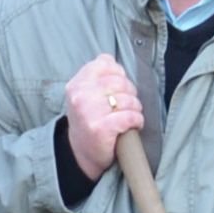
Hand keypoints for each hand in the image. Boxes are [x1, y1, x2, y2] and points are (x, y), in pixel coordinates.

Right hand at [63, 54, 143, 181]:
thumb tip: (108, 58)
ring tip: (130, 115)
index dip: (119, 74)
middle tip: (128, 104)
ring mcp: (89, 113)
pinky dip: (137, 120)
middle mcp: (80, 96)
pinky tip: (133, 125)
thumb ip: (95, 74)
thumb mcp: (84, 94)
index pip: (105, 64)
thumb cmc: (88, 121)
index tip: (119, 87)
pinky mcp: (100, 129)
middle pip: (120, 81)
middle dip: (131, 93)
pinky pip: (130, 116)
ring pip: (127, 99)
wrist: (80, 154)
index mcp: (76, 84)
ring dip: (135, 108)